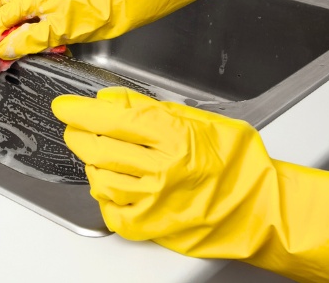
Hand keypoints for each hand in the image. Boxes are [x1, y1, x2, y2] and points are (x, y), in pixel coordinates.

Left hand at [53, 87, 328, 282]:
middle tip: (72, 127)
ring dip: (90, 163)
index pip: (115, 118)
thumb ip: (156, 109)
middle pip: (101, 148)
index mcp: (178, 138)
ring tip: (91, 153)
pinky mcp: (155, 228)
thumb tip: (114, 100)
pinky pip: (114, 213)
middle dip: (78, 134)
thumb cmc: (240, 164)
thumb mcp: (204, 120)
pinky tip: (107, 185)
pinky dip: (103, 197)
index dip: (82, 110)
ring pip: (103, 180)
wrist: (263, 210)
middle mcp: (164, 170)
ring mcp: (157, 202)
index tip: (65, 106)